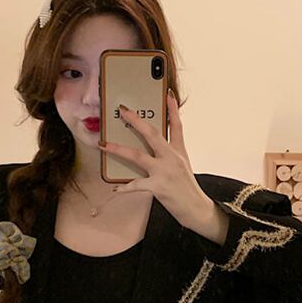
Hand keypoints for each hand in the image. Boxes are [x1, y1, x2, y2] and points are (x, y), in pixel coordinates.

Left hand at [98, 90, 214, 229]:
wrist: (197, 209)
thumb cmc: (187, 189)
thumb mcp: (183, 167)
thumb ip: (171, 155)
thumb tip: (157, 147)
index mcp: (179, 151)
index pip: (177, 125)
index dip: (172, 108)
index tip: (167, 93)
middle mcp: (172, 158)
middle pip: (152, 134)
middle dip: (135, 121)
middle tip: (123, 110)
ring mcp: (165, 171)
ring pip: (137, 156)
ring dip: (118, 149)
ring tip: (104, 145)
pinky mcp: (159, 187)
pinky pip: (137, 184)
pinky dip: (125, 187)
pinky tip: (116, 188)